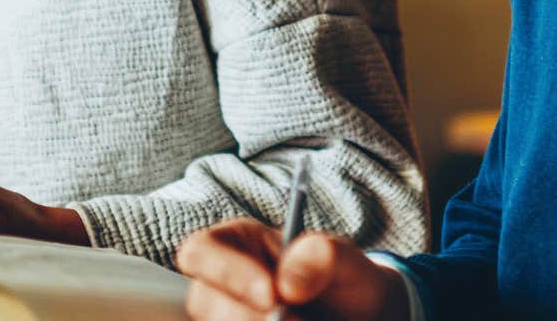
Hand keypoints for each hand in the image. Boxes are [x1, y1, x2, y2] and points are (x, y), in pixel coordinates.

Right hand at [176, 220, 410, 320]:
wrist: (355, 316)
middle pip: (202, 302)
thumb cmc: (342, 279)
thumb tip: (288, 283)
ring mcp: (224, 316)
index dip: (227, 272)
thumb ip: (322, 256)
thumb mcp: (343, 258)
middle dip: (245, 316)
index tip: (271, 295)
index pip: (200, 252)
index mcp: (234, 243)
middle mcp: (220, 284)